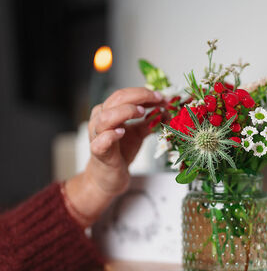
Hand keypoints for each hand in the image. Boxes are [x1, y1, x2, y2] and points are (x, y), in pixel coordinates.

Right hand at [64, 87, 163, 226]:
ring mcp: (97, 135)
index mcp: (109, 111)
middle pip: (116, 100)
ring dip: (125, 112)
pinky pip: (101, 141)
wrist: (108, 177)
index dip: (144, 93)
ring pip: (105, 117)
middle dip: (140, 97)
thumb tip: (165, 111)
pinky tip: (121, 132)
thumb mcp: (138, 133)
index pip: (125, 95)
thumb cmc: (119, 152)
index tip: (162, 97)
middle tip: (158, 100)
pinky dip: (110, 135)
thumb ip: (149, 122)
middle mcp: (100, 119)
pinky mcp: (99, 152)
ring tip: (141, 112)